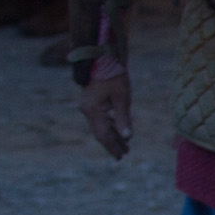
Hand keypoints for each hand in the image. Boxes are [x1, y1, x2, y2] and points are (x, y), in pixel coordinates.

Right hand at [79, 45, 133, 162]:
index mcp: (93, 110)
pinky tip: (118, 130)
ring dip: (111, 135)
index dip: (112, 147)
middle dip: (112, 144)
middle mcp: (86, 110)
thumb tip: (128, 137)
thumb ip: (123, 118)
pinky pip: (98, 118)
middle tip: (124, 154)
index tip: (121, 156)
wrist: (101, 57)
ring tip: (124, 145)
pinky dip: (109, 125)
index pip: (103, 135)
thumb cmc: (114, 75)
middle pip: (100, 133)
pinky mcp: (89, 102)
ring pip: (99, 126)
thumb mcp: (122, 97)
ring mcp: (86, 106)